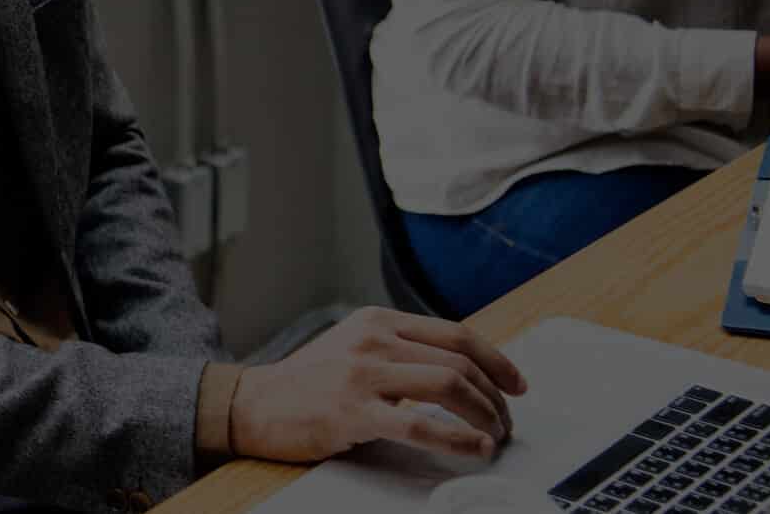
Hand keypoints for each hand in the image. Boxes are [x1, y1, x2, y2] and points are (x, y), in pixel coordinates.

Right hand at [229, 306, 527, 462]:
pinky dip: (458, 437)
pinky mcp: (353, 410)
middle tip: (506, 421)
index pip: (455, 334)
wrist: (253, 405)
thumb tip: (458, 373)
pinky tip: (474, 447)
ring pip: (448, 384)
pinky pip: (421, 422)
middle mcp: (372, 340)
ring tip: (494, 435)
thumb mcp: (353, 348)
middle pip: (459, 361)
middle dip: (495, 396)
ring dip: (485, 415)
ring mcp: (362, 373)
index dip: (497, 361)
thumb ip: (399, 352)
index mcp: (376, 321)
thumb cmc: (306, 385)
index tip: (516, 384)